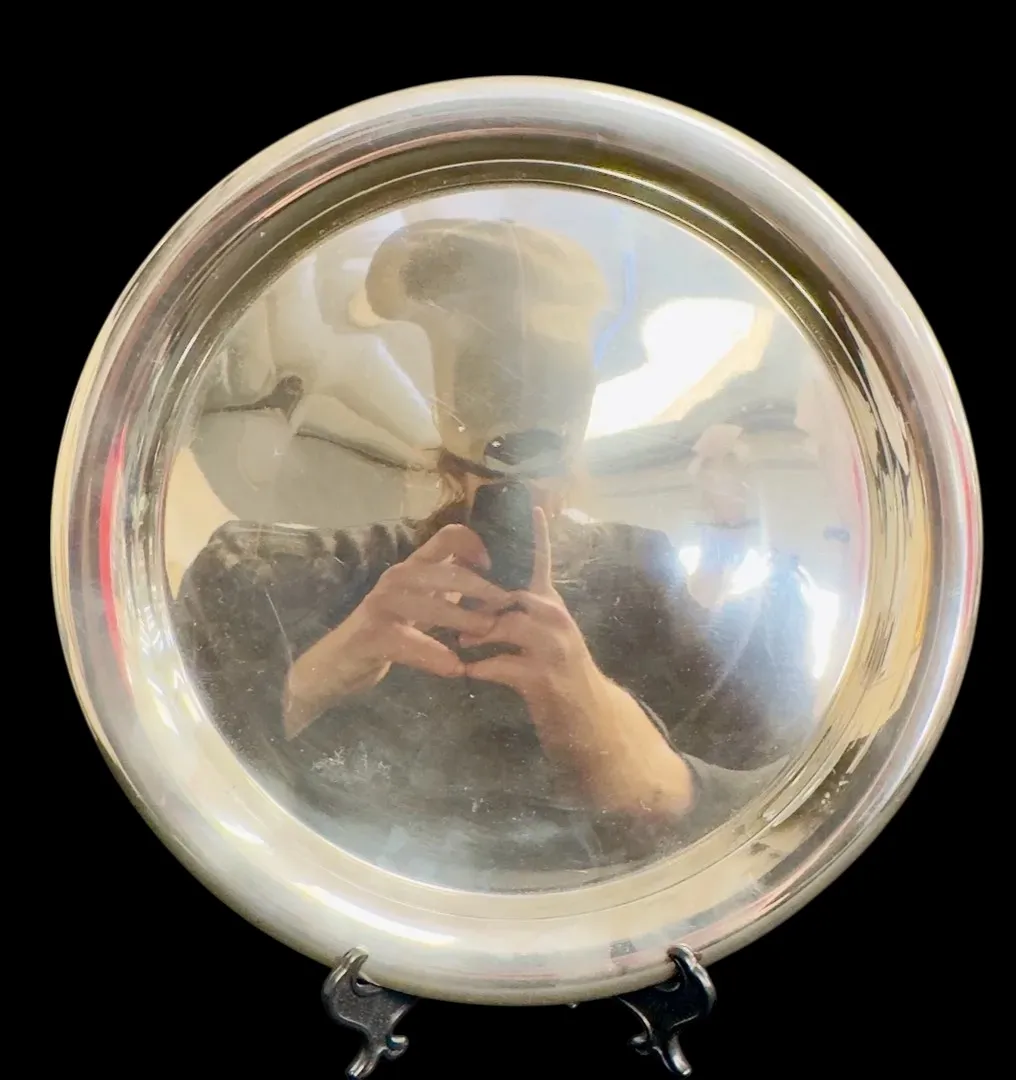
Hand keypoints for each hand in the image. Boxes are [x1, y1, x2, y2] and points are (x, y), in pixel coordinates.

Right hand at [283, 524, 509, 737]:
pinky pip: (408, 642)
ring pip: (430, 604)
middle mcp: (397, 578)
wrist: (339, 661)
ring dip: (463, 617)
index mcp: (413, 567)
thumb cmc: (389, 630)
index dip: (474, 544)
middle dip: (481, 588)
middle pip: (446, 571)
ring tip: (488, 632)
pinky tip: (455, 668)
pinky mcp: (371, 634)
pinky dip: (434, 655)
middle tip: (506, 605)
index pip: (446, 536)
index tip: (494, 567)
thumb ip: (450, 588)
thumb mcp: (424, 603)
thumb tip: (491, 577)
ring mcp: (381, 604)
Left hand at [460, 508, 694, 815]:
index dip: (537, 537)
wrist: (589, 721)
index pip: (542, 564)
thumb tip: (486, 605)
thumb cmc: (560, 679)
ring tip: (458, 645)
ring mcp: (553, 648)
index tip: (534, 507)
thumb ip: (520, 619)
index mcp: (553, 608)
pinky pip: (502, 665)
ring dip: (474, 635)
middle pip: (510, 595)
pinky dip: (480, 668)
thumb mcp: (546, 641)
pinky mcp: (544, 677)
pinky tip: (467, 673)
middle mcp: (557, 621)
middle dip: (477, 601)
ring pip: (504, 627)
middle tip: (450, 608)